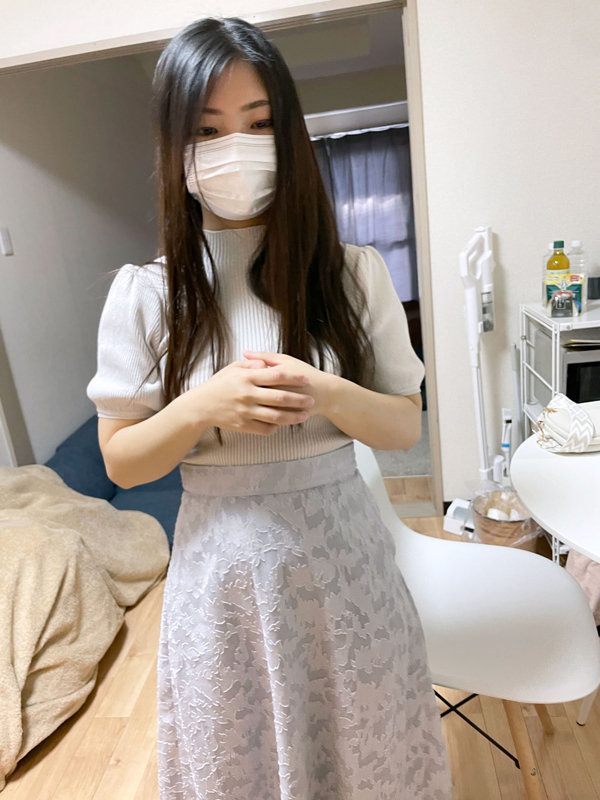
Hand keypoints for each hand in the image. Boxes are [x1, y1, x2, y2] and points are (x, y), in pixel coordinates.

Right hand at [181, 358, 315, 435]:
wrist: (200, 406)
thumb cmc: (219, 384)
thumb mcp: (233, 368)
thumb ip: (252, 365)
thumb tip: (269, 364)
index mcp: (246, 378)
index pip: (275, 376)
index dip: (293, 378)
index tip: (305, 379)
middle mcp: (247, 395)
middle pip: (279, 398)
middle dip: (299, 399)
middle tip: (312, 400)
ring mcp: (245, 412)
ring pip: (275, 416)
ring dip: (293, 417)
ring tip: (304, 415)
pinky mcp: (242, 425)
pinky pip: (264, 429)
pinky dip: (276, 427)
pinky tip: (284, 424)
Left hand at [242, 351, 333, 417]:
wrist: (324, 393)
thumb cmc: (304, 373)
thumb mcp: (285, 360)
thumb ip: (264, 357)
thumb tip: (244, 352)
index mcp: (275, 375)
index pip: (250, 378)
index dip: (241, 379)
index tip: (238, 380)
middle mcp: (278, 391)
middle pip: (252, 395)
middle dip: (243, 396)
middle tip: (237, 395)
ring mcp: (281, 406)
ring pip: (258, 409)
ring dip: (249, 408)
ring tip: (245, 405)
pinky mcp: (284, 417)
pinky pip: (267, 420)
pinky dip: (259, 417)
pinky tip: (255, 413)